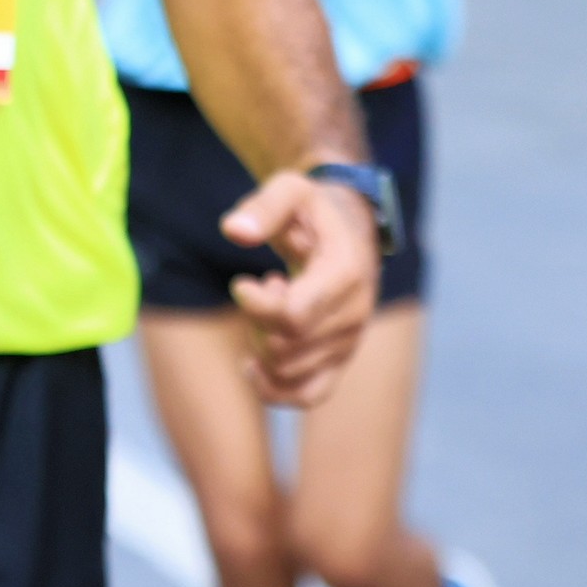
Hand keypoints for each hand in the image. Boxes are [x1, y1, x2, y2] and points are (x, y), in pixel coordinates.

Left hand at [222, 170, 378, 406]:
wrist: (349, 228)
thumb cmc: (314, 208)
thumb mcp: (290, 190)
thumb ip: (263, 208)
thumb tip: (232, 231)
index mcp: (346, 274)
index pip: (293, 317)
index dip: (255, 306)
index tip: (242, 283)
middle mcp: (355, 315)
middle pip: (284, 347)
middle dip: (257, 320)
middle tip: (266, 285)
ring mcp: (349, 342)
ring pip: (286, 372)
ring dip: (261, 342)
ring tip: (274, 305)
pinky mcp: (340, 360)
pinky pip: (307, 395)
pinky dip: (272, 388)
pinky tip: (252, 362)